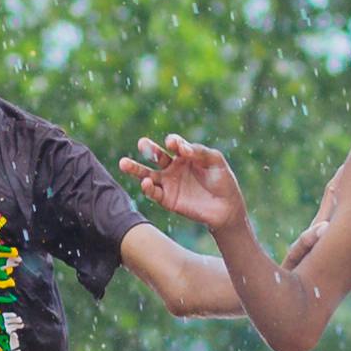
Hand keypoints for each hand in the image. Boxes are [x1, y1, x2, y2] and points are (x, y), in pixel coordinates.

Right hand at [119, 135, 249, 235]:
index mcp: (185, 156)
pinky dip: (147, 188)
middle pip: (156, 157)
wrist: (226, 208)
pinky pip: (153, 192)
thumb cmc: (223, 181)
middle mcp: (174, 168)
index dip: (173, 142)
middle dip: (148, 149)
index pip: (174, 144)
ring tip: (123, 163)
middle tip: (142, 143)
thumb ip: (199, 151)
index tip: (176, 146)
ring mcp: (169, 184)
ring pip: (147, 174)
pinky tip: (146, 183)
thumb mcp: (215, 161)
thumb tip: (180, 149)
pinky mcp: (167, 199)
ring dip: (135, 169)